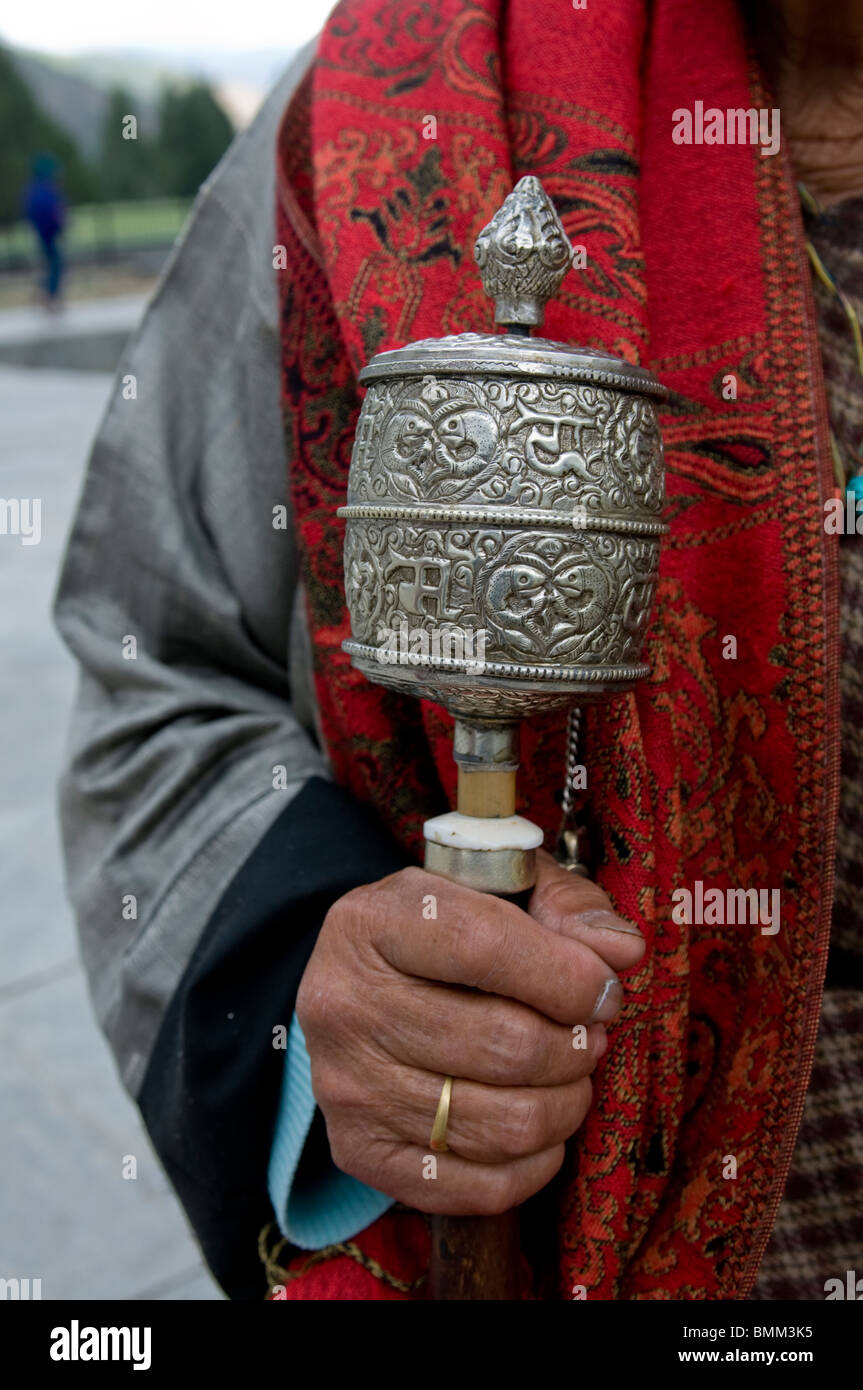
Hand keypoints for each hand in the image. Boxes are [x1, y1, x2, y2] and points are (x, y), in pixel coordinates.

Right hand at [296, 850, 644, 1214]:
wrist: (358, 991)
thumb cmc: (445, 932)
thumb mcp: (497, 890)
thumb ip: (566, 907)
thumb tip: (624, 951)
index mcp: (372, 922)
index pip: (485, 948)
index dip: (568, 976)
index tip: (605, 990)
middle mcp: (343, 1005)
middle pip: (505, 1046)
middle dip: (576, 1045)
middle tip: (590, 1033)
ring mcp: (348, 1087)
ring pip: (505, 1124)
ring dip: (567, 1103)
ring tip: (571, 1074)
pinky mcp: (362, 1154)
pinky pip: (481, 1187)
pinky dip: (536, 1162)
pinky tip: (540, 1123)